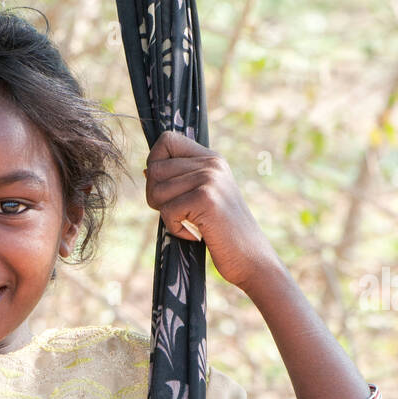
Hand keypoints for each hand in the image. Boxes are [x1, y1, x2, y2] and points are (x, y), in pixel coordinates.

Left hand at [143, 130, 278, 290]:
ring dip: (166, 214)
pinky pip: (166, 211)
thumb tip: (147, 170)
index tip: (167, 188)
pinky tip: (195, 234)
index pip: (166, 140)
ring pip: (156, 190)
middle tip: (179, 213)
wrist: (251, 258)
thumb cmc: (223, 233)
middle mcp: (211, 163)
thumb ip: (182, 179)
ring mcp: (210, 179)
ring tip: (190, 223)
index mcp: (211, 158)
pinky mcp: (206, 199)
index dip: (155, 163)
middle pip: (154, 169)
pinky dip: (175, 229)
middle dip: (155, 197)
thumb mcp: (205, 197)